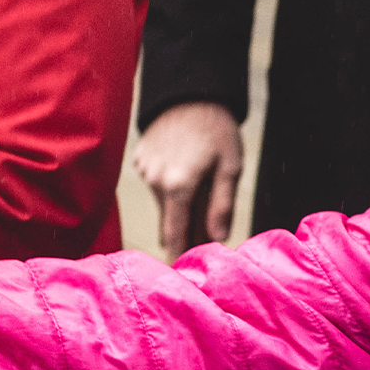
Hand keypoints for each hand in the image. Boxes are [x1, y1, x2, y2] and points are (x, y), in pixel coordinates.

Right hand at [133, 101, 244, 257]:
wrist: (191, 92)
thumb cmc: (217, 130)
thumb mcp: (229, 167)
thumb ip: (221, 205)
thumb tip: (216, 238)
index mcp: (179, 185)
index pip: (175, 234)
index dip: (178, 255)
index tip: (179, 276)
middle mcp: (155, 181)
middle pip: (169, 220)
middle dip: (185, 229)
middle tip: (204, 233)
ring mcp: (144, 170)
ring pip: (163, 201)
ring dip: (178, 203)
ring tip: (199, 183)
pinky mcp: (139, 159)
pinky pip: (155, 182)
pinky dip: (168, 183)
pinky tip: (183, 165)